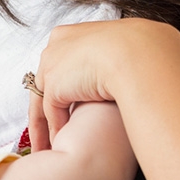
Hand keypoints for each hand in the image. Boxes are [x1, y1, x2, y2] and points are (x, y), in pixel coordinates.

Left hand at [30, 19, 179, 146]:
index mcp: (68, 35)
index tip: (64, 100)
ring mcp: (52, 66)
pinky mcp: (55, 85)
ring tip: (47, 145)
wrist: (138, 53)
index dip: (61, 84)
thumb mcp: (116, 51)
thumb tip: (113, 72)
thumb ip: (105, 61)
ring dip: (44, 125)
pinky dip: (54, 128)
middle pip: (45, 82)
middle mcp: (54, 48)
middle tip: (46, 128)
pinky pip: (50, 112)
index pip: (58, 63)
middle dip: (46, 106)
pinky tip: (59, 144)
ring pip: (42, 100)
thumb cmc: (137, 50)